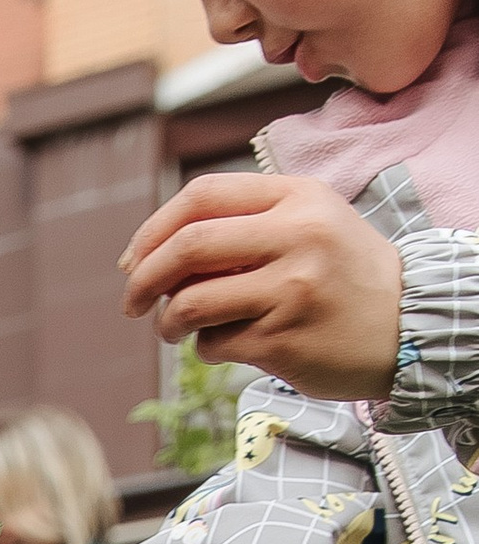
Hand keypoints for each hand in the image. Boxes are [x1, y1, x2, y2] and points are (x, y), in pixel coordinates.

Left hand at [119, 171, 403, 394]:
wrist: (411, 327)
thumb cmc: (344, 276)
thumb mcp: (311, 224)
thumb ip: (246, 223)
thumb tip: (154, 249)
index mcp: (298, 196)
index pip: (202, 195)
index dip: (153, 228)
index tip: (133, 259)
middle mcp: (297, 235)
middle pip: (188, 246)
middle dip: (143, 278)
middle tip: (131, 302)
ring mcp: (292, 288)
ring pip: (192, 302)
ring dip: (168, 322)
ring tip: (173, 331)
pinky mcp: (285, 338)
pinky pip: (215, 343)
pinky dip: (206, 348)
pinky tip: (227, 346)